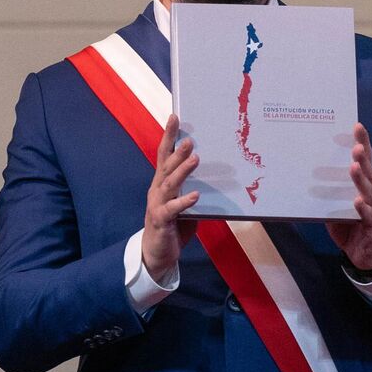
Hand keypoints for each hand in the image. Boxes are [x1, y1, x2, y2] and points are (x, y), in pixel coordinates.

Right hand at [142, 114, 198, 283]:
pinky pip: (173, 209)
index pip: (164, 154)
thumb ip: (193, 187)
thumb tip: (215, 174)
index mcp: (162, 182)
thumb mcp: (184, 202)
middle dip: (177, 150)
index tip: (174, 117)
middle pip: (166, 165)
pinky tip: (195, 195)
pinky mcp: (161, 220)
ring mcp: (157, 204)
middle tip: (190, 138)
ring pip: (170, 184)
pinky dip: (184, 201)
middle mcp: (157, 189)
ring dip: (182, 170)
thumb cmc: (172, 225)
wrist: (155, 253)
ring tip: (195, 159)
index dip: (168, 136)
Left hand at [326, 123, 371, 270]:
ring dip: (361, 178)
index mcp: (364, 185)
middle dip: (363, 156)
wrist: (366, 255)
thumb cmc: (351, 225)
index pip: (365, 160)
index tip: (357, 126)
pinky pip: (368, 215)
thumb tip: (305, 176)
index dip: (363, 143)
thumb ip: (328, 192)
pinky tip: (357, 201)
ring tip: (355, 166)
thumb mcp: (335, 206)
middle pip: (369, 171)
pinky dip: (363, 208)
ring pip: (369, 190)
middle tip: (356, 145)